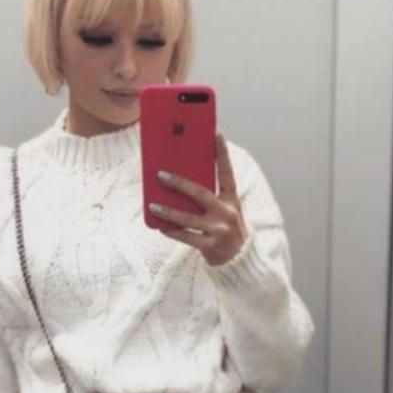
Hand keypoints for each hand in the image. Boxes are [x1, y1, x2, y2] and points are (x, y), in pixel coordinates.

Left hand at [150, 133, 248, 265]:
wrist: (240, 259)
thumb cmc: (226, 228)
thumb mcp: (224, 209)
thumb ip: (209, 197)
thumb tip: (179, 184)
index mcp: (231, 199)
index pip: (226, 172)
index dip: (222, 153)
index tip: (216, 134)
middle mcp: (227, 212)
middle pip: (200, 194)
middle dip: (179, 183)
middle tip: (160, 174)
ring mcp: (219, 230)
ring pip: (188, 218)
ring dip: (168, 211)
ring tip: (153, 205)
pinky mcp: (211, 246)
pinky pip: (187, 237)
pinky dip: (173, 232)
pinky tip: (160, 227)